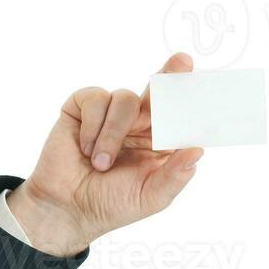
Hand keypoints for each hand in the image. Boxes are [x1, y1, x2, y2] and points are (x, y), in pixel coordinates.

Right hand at [6, 52, 203, 255]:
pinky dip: (92, 126)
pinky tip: (84, 148)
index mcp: (158, 143)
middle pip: (157, 91)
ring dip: (114, 133)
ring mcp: (110, 114)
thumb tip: (197, 150)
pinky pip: (95, 99)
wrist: (66, 208)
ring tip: (100, 163)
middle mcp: (137, 124)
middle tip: (183, 60)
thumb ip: (175, 176)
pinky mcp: (82, 109)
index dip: (188, 98)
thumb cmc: (110, 204)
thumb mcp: (150, 197)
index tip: (201, 83)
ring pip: (124, 98)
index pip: (178, 115)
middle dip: (171, 73)